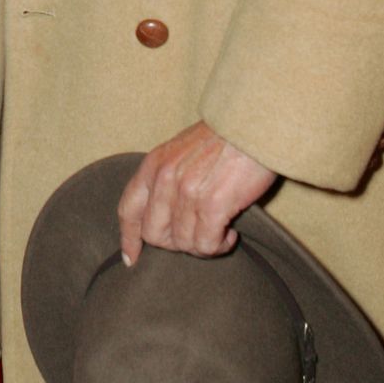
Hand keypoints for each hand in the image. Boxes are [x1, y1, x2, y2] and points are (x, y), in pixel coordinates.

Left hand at [117, 121, 276, 262]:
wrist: (254, 124)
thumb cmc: (225, 136)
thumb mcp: (182, 150)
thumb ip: (167, 176)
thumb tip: (164, 214)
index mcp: (154, 164)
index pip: (129, 209)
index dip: (129, 238)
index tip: (131, 258)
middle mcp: (165, 179)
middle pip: (154, 234)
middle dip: (175, 243)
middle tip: (197, 236)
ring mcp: (187, 192)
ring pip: (183, 243)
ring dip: (203, 245)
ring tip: (221, 231)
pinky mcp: (212, 205)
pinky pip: (206, 244)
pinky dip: (219, 246)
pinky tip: (230, 234)